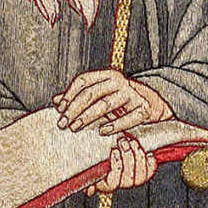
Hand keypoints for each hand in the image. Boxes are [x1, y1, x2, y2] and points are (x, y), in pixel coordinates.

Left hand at [52, 69, 172, 134]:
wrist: (151, 103)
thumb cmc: (120, 100)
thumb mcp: (101, 95)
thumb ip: (79, 97)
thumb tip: (55, 101)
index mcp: (107, 75)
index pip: (83, 81)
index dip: (69, 94)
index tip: (60, 109)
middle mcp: (119, 81)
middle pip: (91, 93)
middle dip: (74, 109)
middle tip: (64, 123)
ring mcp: (132, 94)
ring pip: (106, 105)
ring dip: (88, 117)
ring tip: (76, 128)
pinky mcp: (144, 108)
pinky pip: (128, 118)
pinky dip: (115, 125)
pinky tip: (102, 132)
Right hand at [85, 137, 157, 195]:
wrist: (118, 148)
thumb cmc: (100, 155)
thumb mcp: (92, 163)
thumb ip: (89, 175)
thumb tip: (89, 191)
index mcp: (107, 184)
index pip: (113, 182)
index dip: (116, 166)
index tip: (114, 150)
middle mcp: (123, 184)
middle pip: (128, 177)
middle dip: (127, 157)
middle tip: (123, 141)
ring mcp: (135, 179)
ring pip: (140, 174)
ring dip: (137, 156)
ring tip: (132, 142)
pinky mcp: (146, 172)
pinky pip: (150, 170)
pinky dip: (149, 161)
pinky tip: (145, 151)